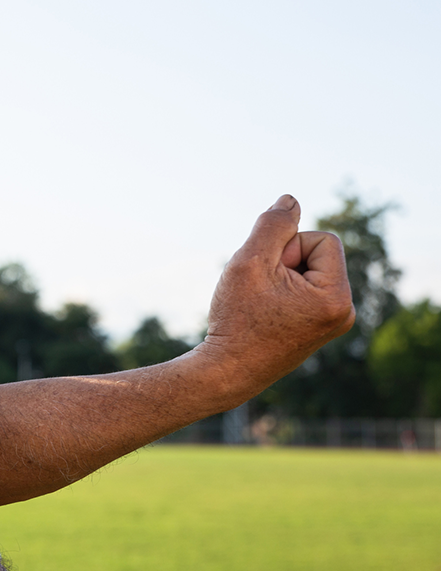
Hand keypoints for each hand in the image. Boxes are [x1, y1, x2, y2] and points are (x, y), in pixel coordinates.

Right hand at [199, 194, 355, 396]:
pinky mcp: (319, 328)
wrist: (226, 370)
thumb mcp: (250, 260)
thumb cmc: (237, 319)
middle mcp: (344, 312)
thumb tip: (292, 200)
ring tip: (261, 304)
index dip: (288, 248)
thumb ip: (273, 224)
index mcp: (337, 297)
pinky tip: (264, 313)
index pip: (323, 240)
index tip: (267, 278)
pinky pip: (304, 289)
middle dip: (284, 262)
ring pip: (308, 271)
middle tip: (261, 293)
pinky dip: (281, 292)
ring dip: (279, 276)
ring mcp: (333, 322)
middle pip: (318, 254)